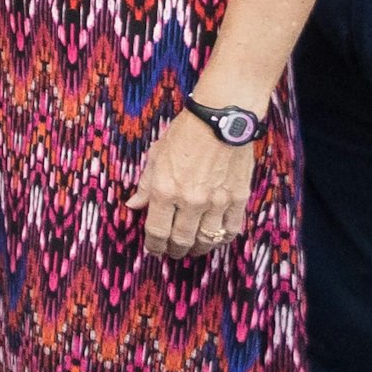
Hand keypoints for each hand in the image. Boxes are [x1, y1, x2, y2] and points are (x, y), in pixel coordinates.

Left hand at [128, 104, 257, 259]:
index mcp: (166, 190)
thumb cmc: (185, 134)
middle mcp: (191, 200)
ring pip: (207, 240)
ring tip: (193, 248)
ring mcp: (217, 201)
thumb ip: (146, 185)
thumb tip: (133, 205)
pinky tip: (215, 238)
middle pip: (182, 240)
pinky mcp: (238, 198)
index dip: (154, 246)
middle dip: (175, 251)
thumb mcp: (156, 156)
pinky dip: (222, 238)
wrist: (221, 119)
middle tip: (172, 252)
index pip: (157, 231)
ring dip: (198, 248)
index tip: (153, 249)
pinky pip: (231, 229)